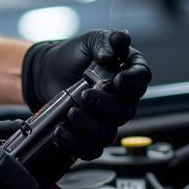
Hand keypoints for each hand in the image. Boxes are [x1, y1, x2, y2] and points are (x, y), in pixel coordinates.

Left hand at [22, 29, 151, 159]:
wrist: (46, 71)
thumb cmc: (72, 56)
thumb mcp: (89, 40)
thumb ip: (104, 40)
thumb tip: (112, 50)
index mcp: (127, 71)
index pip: (142, 78)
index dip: (133, 81)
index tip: (118, 80)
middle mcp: (122, 97)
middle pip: (127, 110)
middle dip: (105, 105)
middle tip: (85, 96)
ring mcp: (107, 118)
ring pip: (110, 132)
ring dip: (90, 126)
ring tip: (71, 113)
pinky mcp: (90, 134)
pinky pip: (92, 148)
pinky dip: (77, 143)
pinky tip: (62, 130)